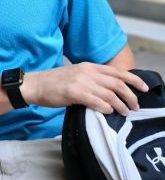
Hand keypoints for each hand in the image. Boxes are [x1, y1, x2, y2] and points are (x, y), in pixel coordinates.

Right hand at [22, 62, 148, 115]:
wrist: (35, 85)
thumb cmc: (55, 83)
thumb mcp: (76, 75)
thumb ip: (93, 79)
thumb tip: (112, 91)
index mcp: (89, 66)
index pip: (117, 72)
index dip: (134, 80)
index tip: (144, 88)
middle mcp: (87, 72)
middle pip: (117, 84)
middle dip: (130, 96)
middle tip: (134, 106)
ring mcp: (80, 82)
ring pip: (109, 95)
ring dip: (120, 106)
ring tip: (124, 113)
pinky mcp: (74, 93)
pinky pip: (97, 102)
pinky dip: (106, 108)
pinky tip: (108, 112)